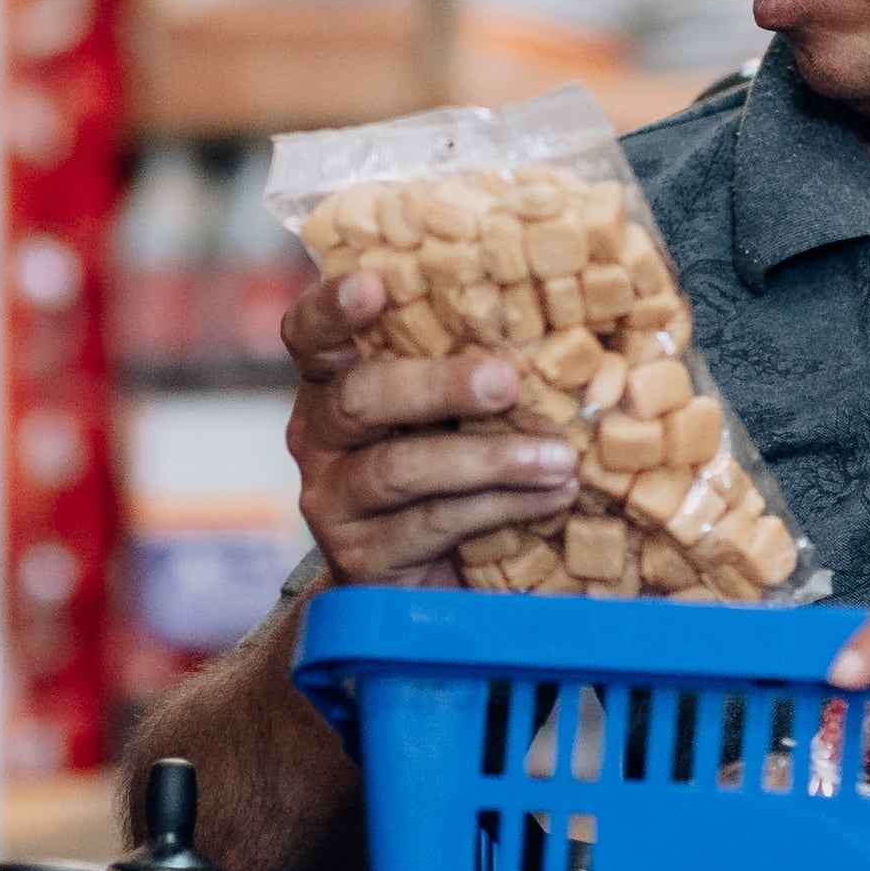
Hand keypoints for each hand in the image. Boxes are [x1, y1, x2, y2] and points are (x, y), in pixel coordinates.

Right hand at [284, 263, 580, 583]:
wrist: (417, 586)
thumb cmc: (446, 473)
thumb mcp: (448, 414)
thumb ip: (469, 367)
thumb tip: (560, 317)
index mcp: (331, 384)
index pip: (309, 335)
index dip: (331, 307)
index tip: (373, 284)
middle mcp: (318, 436)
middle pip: (360, 398)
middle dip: (438, 385)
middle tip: (507, 381)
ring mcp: (333, 500)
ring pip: (400, 468)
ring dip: (490, 458)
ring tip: (559, 457)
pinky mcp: (361, 555)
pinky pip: (434, 522)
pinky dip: (502, 505)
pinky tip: (552, 495)